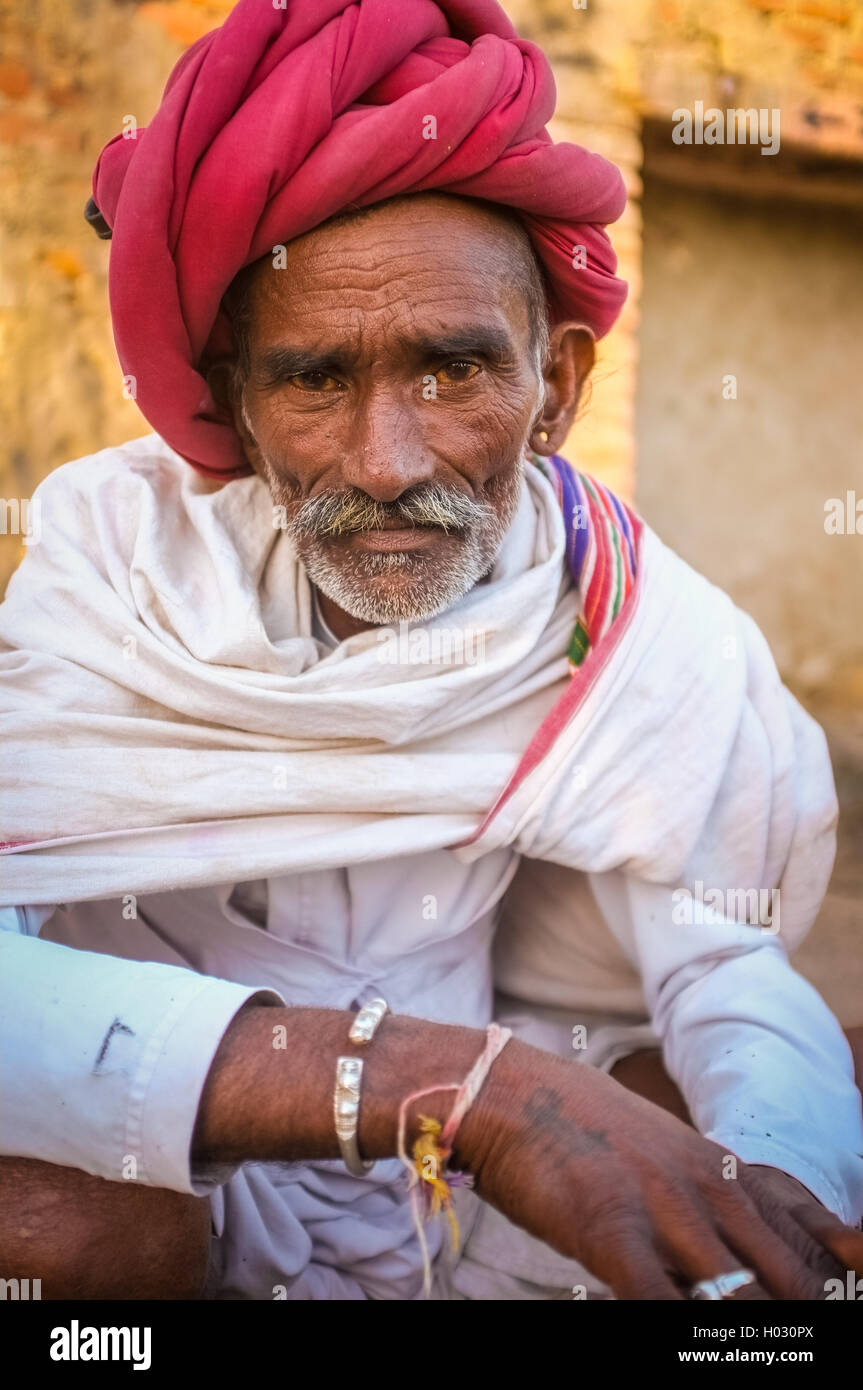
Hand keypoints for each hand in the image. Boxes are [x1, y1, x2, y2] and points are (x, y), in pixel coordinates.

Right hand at [458, 1041, 856, 1299]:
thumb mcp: (671, 1154)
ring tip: (754, 1348)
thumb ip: (721, 1197)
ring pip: (740, 1295)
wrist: (512, 1092)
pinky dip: (679, 1329)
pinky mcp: (612, 1230)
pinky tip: (684, 1337)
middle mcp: (708, 1189)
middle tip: (804, 1338)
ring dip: (750, 1328)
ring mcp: (664, 1208)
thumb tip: (770, 1245)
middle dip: (801, 1312)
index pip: (810, 1240)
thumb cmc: (587, 1133)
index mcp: (725, 1172)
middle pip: (791, 1277)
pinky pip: (661, 1302)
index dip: (833, 1280)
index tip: (839, 1305)